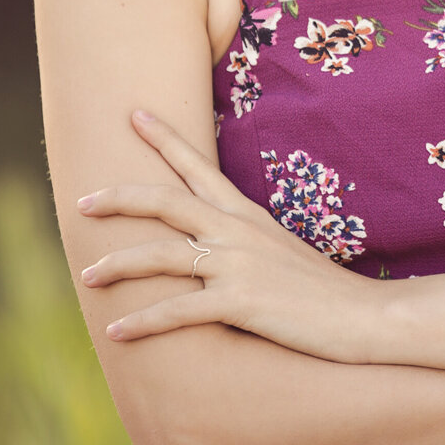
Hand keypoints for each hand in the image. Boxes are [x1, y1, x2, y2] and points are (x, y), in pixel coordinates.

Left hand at [76, 110, 385, 362]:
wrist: (363, 316)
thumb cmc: (324, 291)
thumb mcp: (282, 254)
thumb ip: (247, 245)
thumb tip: (214, 249)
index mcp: (247, 216)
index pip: (199, 167)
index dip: (164, 139)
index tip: (134, 113)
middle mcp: (237, 232)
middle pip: (165, 200)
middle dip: (119, 197)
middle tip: (81, 200)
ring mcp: (237, 265)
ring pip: (160, 255)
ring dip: (118, 265)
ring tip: (87, 275)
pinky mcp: (240, 302)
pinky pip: (178, 310)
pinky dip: (143, 321)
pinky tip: (116, 330)